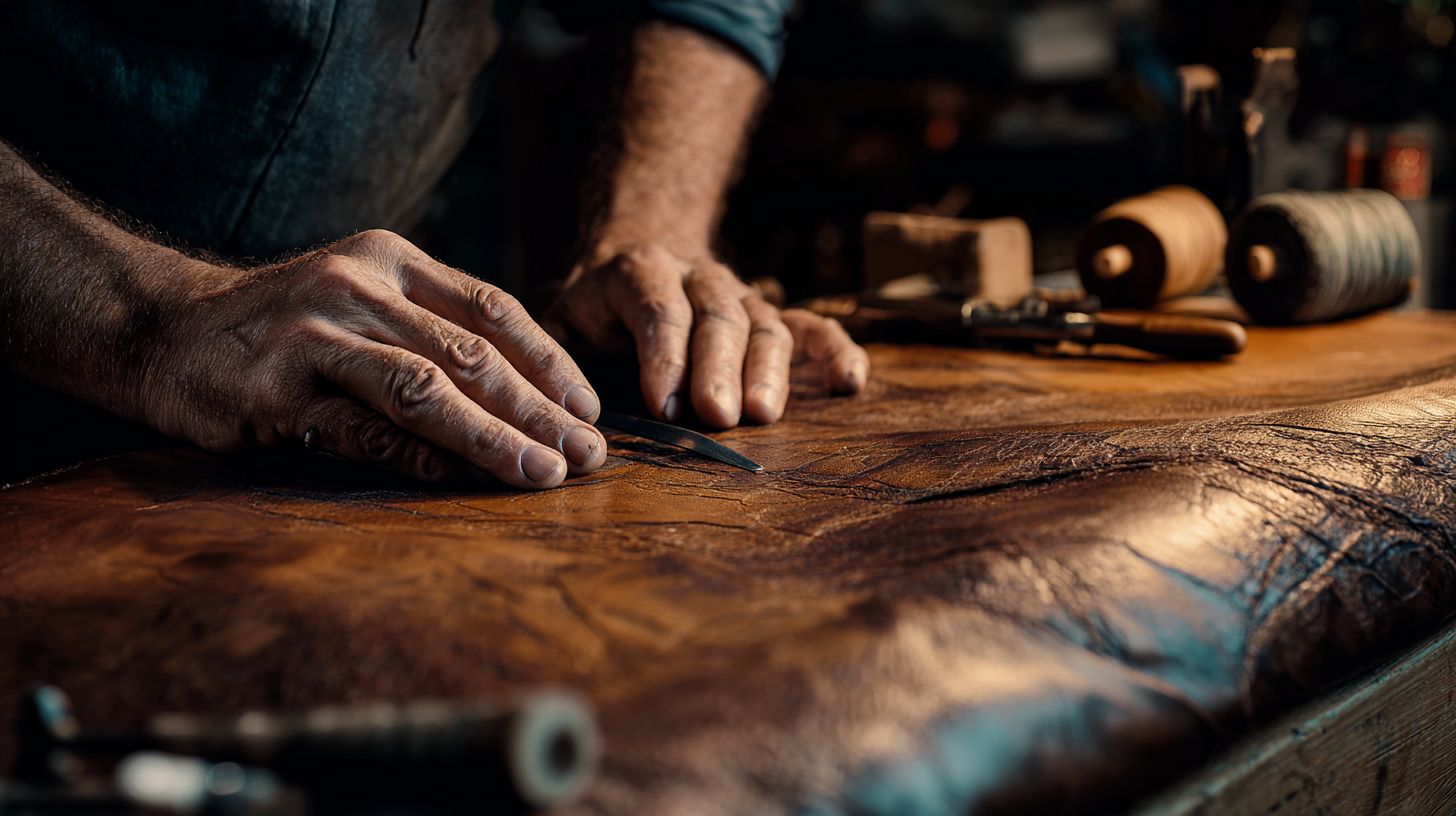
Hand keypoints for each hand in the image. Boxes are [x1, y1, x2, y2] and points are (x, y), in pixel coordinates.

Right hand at [141, 230, 606, 488]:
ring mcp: (315, 337)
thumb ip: (431, 327)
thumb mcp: (361, 298)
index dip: (550, 362)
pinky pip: (366, 432)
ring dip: (494, 437)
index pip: (494, 309)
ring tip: (545, 474)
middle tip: (590, 455)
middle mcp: (358, 288)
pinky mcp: (276, 394)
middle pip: (472, 354)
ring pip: (427, 389)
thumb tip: (530, 394)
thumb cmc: (284, 327)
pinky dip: (422, 460)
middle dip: (540, 410)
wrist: (163, 331)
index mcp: (391, 260)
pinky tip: (467, 483)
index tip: (591, 409)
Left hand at [543, 243, 868, 427]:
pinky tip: (850, 383)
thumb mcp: (557, 325)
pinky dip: (835, 351)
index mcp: (639, 271)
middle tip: (718, 415)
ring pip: (764, 323)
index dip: (663, 357)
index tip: (662, 407)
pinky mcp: (770, 316)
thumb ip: (560, 362)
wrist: (631, 264)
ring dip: (767, 370)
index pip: (659, 309)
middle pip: (717, 316)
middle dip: (718, 367)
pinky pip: (810, 328)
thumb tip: (573, 420)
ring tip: (763, 415)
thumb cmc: (590, 315)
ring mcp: (741, 296)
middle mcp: (698, 276)